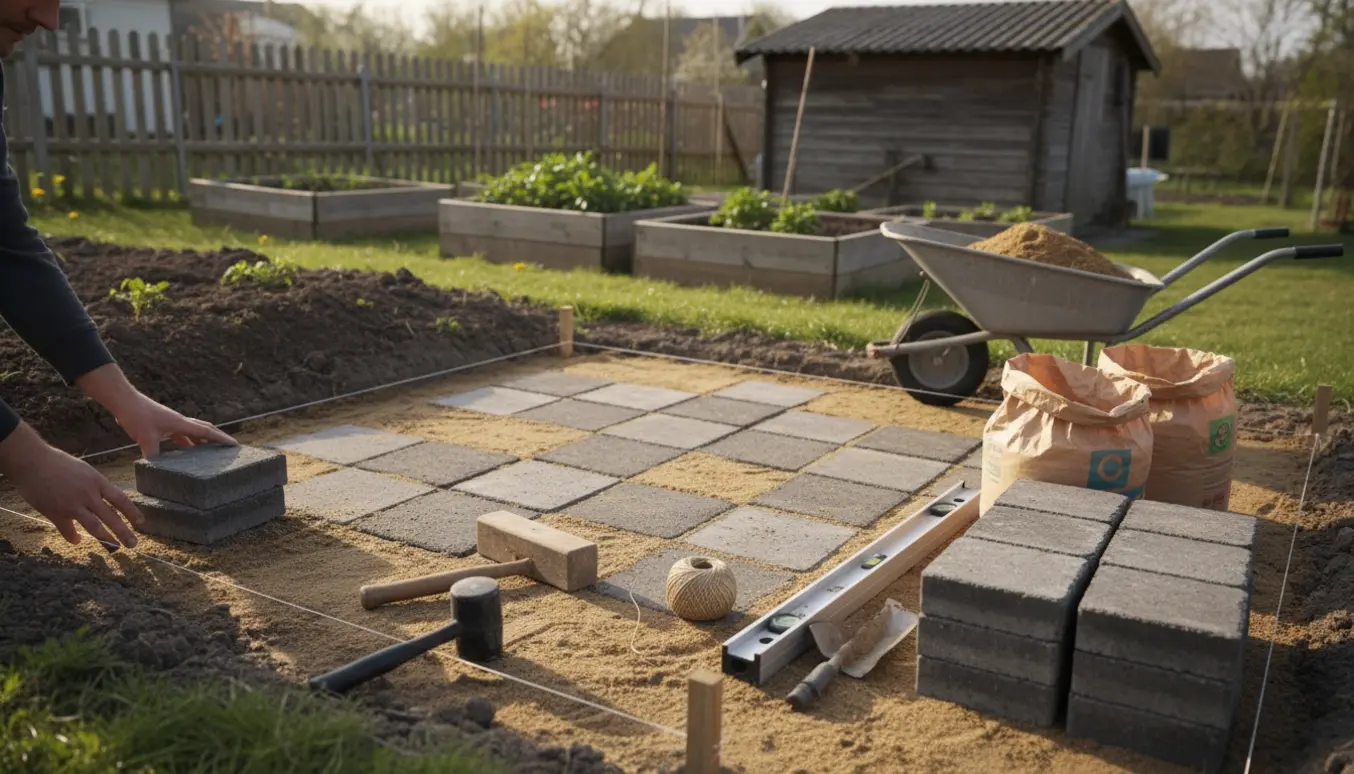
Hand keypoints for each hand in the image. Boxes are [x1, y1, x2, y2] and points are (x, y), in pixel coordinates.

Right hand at [0, 424, 142, 548]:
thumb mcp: (84, 470)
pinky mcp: (56, 513)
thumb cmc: (57, 463)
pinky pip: (68, 531)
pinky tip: (77, 540)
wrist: (31, 462)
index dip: (133, 512)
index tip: (141, 523)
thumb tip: (105, 497)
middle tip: (133, 544)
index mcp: (97, 481)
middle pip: (111, 516)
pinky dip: (73, 537)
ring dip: (106, 539)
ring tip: (115, 547)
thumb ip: (95, 485)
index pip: (121, 499)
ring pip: (94, 526)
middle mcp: (88, 494)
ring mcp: (72, 505)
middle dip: (124, 532)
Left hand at [76, 364, 235, 457]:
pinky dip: (187, 441)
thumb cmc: (136, 416)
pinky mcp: (163, 424)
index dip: (221, 438)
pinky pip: (181, 434)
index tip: (234, 444)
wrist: (124, 401)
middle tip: (228, 446)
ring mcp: (172, 422)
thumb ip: (152, 455)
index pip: (206, 431)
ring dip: (203, 439)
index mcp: (180, 423)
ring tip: (211, 451)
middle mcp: (180, 421)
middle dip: (217, 437)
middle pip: (205, 428)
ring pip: (193, 430)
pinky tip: (187, 450)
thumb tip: (156, 472)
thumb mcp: (145, 438)